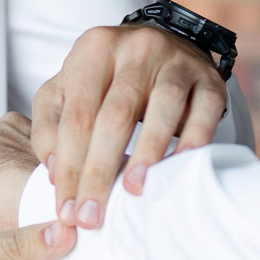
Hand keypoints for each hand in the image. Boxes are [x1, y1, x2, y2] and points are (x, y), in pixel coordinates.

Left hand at [32, 23, 225, 230]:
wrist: (166, 44)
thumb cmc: (109, 77)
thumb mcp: (66, 88)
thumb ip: (50, 125)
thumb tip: (54, 171)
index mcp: (94, 48)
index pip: (77, 116)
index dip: (70, 167)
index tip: (67, 209)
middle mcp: (137, 48)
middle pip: (115, 116)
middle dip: (101, 172)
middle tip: (93, 215)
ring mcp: (177, 61)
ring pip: (163, 108)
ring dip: (147, 153)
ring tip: (133, 190)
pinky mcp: (210, 79)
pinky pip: (205, 111)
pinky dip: (194, 140)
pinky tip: (179, 166)